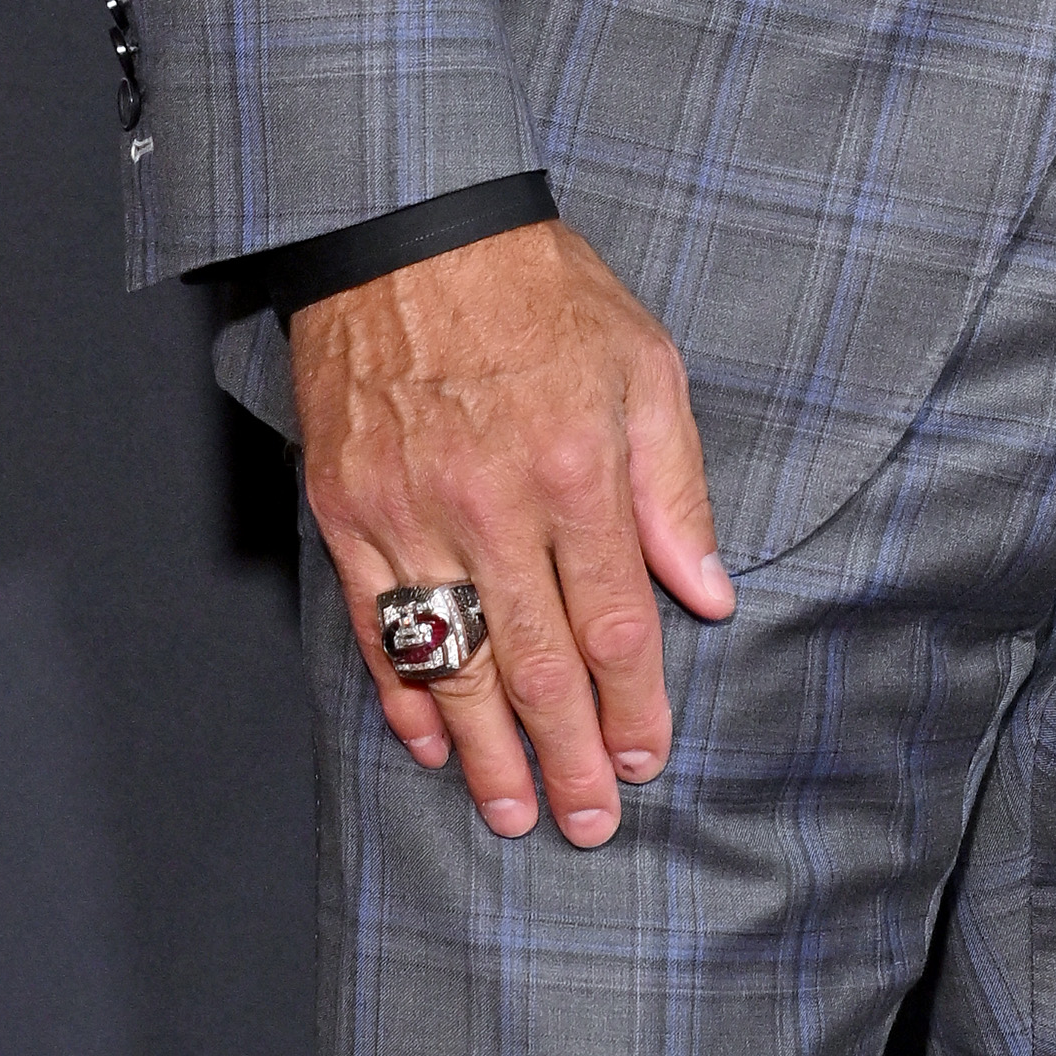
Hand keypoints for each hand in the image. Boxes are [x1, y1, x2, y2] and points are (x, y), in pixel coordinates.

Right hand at [293, 219, 734, 845]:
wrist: (412, 230)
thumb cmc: (540, 293)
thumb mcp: (643, 365)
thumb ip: (674, 487)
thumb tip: (708, 592)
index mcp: (575, 467)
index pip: (612, 620)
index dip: (632, 703)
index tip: (646, 758)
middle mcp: (491, 504)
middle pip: (535, 663)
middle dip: (566, 756)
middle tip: (588, 824)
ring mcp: (409, 513)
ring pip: (451, 663)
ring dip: (485, 751)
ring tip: (512, 812)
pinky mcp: (348, 511)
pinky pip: (375, 627)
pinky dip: (402, 694)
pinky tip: (430, 742)